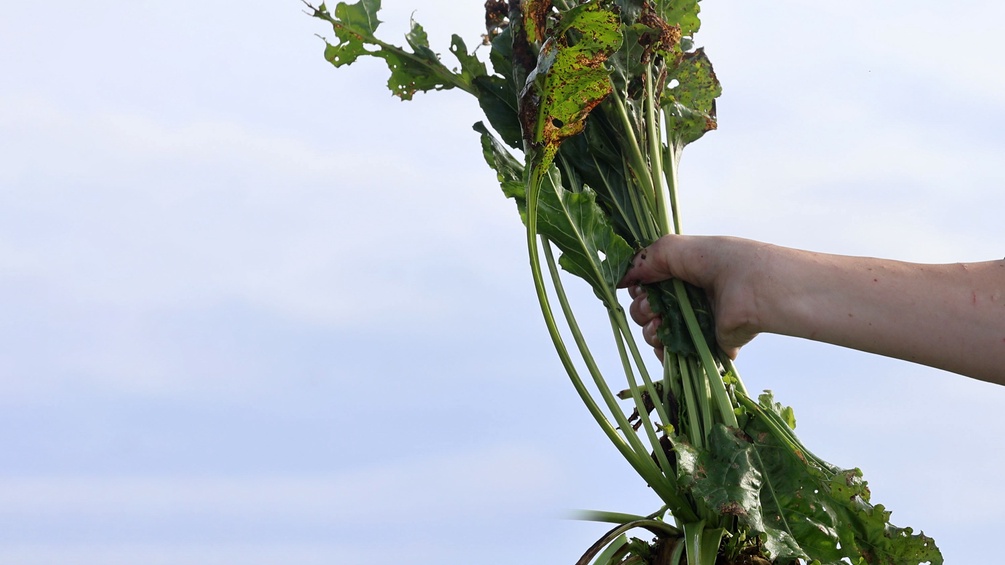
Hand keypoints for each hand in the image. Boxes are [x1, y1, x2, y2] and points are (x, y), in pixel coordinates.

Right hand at [619, 235, 769, 358]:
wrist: (756, 288)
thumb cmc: (721, 261)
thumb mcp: (675, 248)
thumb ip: (645, 260)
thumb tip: (621, 279)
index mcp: (683, 275)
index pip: (647, 287)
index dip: (638, 289)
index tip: (640, 288)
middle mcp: (688, 299)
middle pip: (647, 312)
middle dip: (642, 310)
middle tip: (653, 307)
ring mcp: (697, 324)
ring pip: (657, 334)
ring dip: (650, 331)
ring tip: (661, 323)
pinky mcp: (707, 345)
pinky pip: (676, 356)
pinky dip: (663, 353)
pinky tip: (664, 343)